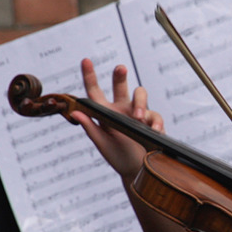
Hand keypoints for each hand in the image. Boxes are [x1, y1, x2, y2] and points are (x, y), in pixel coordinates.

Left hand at [71, 58, 163, 181]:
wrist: (136, 170)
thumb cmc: (116, 156)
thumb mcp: (101, 144)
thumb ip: (90, 128)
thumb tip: (76, 113)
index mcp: (105, 112)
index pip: (95, 91)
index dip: (90, 76)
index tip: (85, 60)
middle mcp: (121, 109)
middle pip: (120, 85)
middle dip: (120, 75)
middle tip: (120, 68)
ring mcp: (138, 113)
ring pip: (140, 94)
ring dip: (140, 102)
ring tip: (139, 116)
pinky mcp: (152, 121)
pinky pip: (155, 115)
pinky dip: (155, 122)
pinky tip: (154, 130)